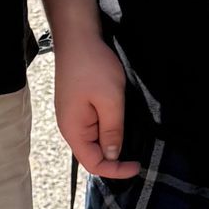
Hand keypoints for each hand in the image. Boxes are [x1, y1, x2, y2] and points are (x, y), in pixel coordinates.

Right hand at [53, 31, 139, 179]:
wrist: (77, 37)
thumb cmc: (92, 66)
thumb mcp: (110, 101)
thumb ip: (112, 131)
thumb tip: (112, 156)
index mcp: (73, 129)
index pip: (93, 164)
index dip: (115, 170)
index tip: (137, 165)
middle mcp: (69, 126)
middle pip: (91, 155)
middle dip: (114, 158)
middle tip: (138, 152)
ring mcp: (72, 116)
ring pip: (93, 141)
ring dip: (111, 142)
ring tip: (131, 135)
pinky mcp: (77, 106)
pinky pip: (92, 127)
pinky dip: (107, 129)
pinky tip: (119, 121)